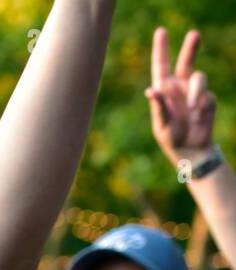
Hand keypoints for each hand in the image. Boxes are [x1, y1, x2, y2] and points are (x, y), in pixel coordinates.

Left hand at [146, 27, 215, 168]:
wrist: (191, 149)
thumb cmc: (171, 137)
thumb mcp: (161, 125)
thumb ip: (158, 107)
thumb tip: (150, 90)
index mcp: (164, 90)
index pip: (161, 66)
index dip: (161, 48)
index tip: (162, 31)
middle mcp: (179, 86)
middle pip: (186, 61)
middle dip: (190, 47)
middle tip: (194, 33)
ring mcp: (194, 91)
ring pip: (199, 77)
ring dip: (196, 92)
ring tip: (193, 109)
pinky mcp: (207, 98)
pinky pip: (207, 95)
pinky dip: (202, 106)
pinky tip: (198, 117)